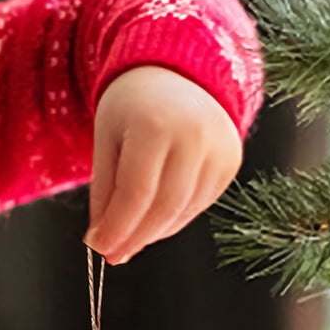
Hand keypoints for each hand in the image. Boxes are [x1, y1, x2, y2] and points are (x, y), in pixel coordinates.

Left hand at [85, 66, 242, 264]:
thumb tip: (101, 242)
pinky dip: (173, 219)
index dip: (117, 227)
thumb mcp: (106, 141)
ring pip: (183, 211)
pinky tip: (154, 219)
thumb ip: (104, 192)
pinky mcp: (231, 162)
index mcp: (156, 125)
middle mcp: (195, 136)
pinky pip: (199, 204)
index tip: (99, 248)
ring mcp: (219, 149)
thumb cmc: (132, 108)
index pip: (136, 193)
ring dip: (153, 232)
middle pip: (163, 207)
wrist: (176, 76)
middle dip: (135, 237)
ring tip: (129, 236)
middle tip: (112, 254)